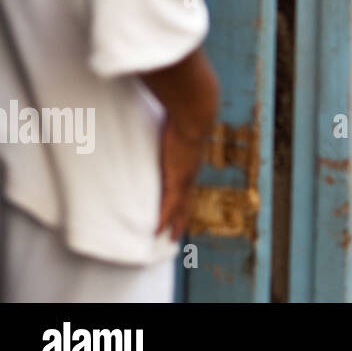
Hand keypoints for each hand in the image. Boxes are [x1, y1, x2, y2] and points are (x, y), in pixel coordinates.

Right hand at [154, 119, 210, 239]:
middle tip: (178, 233)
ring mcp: (185, 177)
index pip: (187, 183)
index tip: (182, 206)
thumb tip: (163, 117)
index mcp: (191, 160)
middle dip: (183, 216)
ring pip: (181, 207)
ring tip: (172, 239)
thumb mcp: (177, 121)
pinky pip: (169, 205)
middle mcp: (191, 172)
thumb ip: (171, 124)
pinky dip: (164, 219)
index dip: (184, 196)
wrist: (194, 113)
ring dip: (176, 223)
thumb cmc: (185, 111)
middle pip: (187, 200)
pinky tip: (157, 232)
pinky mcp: (177, 179)